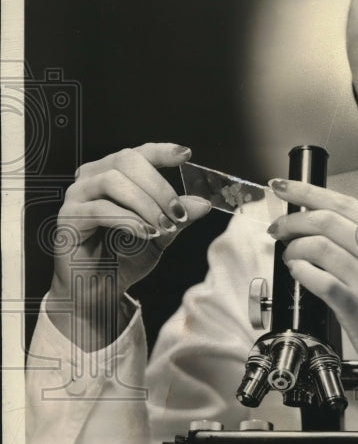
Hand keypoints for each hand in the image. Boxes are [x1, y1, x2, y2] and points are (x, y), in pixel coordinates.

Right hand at [47, 142, 211, 348]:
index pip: (137, 153)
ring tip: (163, 226)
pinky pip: (98, 209)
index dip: (161, 151)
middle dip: (158, 185)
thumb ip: (177, 216)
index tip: (186, 155)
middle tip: (178, 212)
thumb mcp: (160, 234)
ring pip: (112, 181)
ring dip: (144, 203)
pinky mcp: (68, 219)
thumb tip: (203, 203)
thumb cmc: (125, 258)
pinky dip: (127, 220)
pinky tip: (145, 234)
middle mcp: (91, 178)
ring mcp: (77, 197)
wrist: (100, 292)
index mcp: (114, 174)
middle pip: (125, 160)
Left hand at [268, 179, 357, 395]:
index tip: (282, 187)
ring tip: (289, 255)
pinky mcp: (357, 305)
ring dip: (293, 248)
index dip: (306, 192)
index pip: (344, 202)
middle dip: (292, 221)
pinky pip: (316, 278)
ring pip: (317, 246)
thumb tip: (315, 215)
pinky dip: (299, 270)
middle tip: (277, 228)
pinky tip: (297, 271)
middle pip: (325, 220)